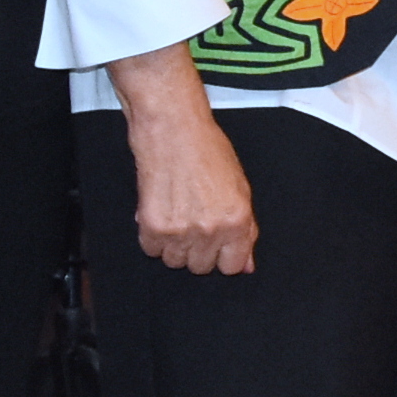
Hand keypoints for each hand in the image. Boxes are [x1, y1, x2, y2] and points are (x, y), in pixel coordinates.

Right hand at [109, 46, 257, 272]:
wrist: (172, 128)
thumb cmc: (206, 149)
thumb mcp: (239, 188)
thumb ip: (245, 230)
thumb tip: (246, 264)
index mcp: (237, 221)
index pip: (232, 267)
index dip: (223, 255)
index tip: (216, 244)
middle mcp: (211, 229)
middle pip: (201, 267)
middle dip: (197, 249)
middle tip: (193, 220)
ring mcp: (181, 230)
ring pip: (174, 261)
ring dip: (173, 244)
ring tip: (176, 213)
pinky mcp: (153, 226)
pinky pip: (151, 250)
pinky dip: (152, 235)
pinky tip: (160, 211)